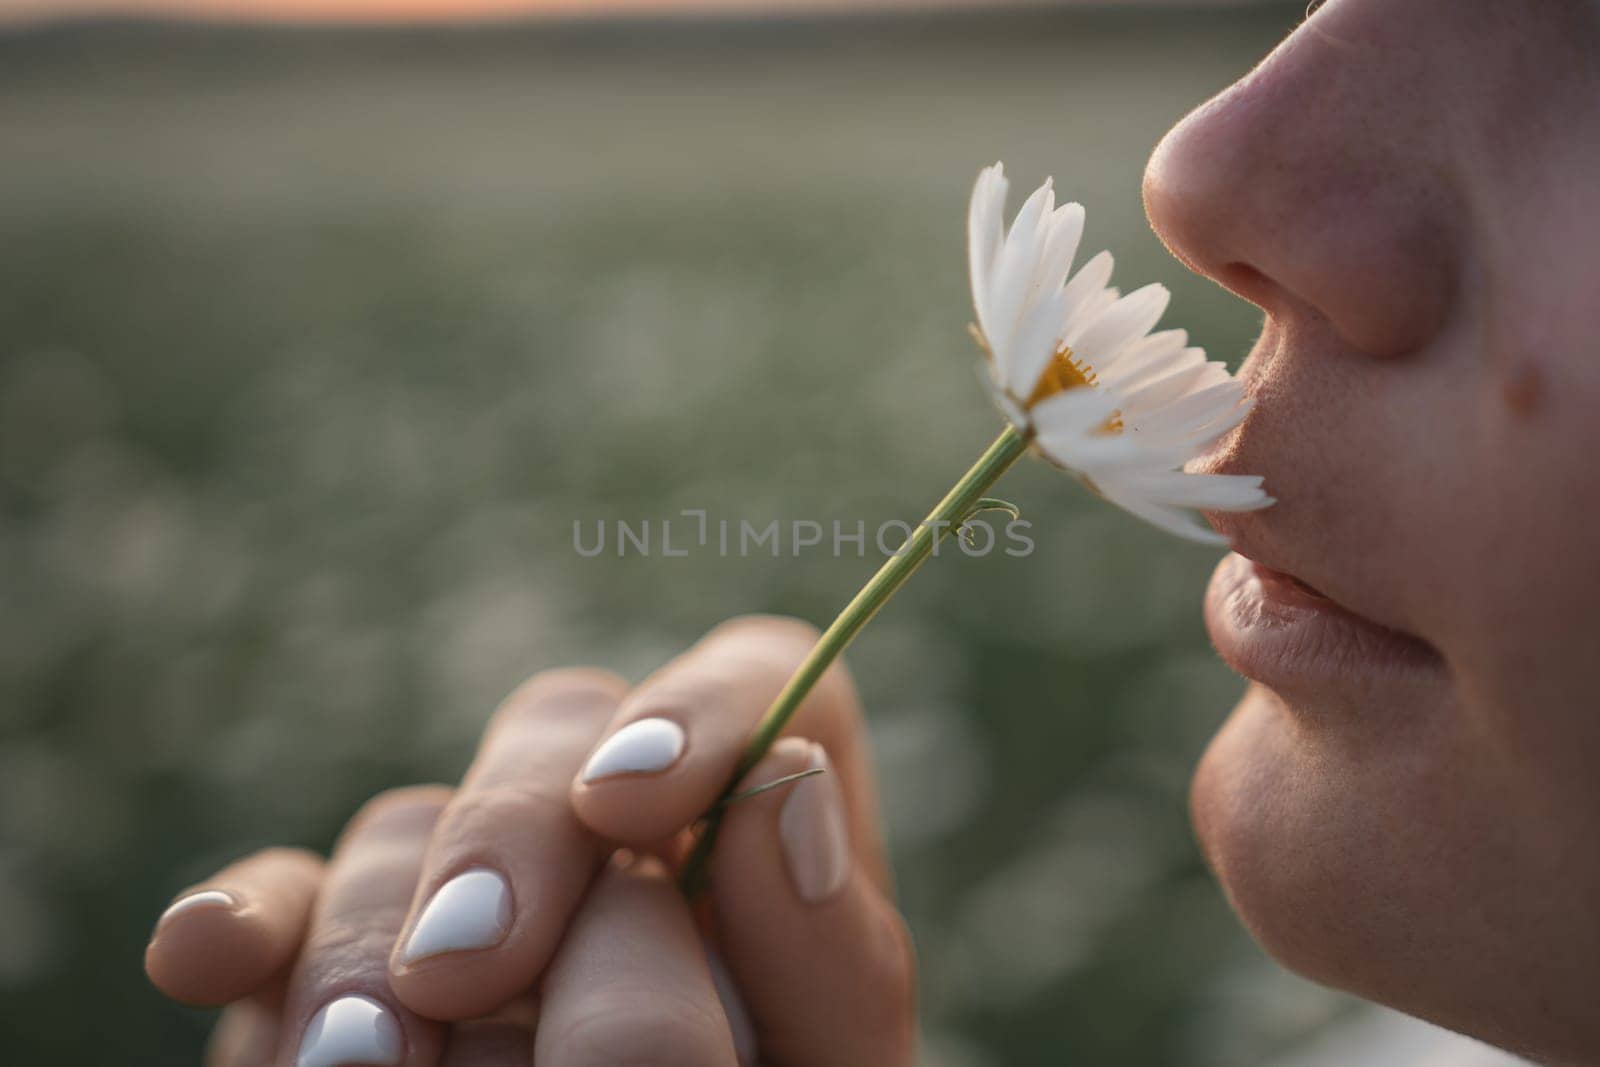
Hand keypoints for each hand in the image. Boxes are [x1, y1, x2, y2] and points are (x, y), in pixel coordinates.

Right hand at [145, 616, 916, 1065]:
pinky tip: (204, 957)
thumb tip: (781, 793)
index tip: (629, 800)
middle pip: (564, 731)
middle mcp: (616, 853)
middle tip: (468, 968)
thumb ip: (832, 961)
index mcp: (768, 861)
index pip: (769, 694)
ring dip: (374, 928)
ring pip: (412, 821)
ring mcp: (469, 903)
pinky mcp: (338, 975)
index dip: (701, 710)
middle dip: (509, 836)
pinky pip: (282, 909)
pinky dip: (249, 921)